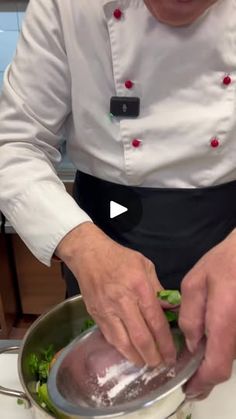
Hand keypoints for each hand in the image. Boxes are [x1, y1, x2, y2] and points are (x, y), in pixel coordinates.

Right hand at [56, 222, 175, 366]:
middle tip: (162, 363)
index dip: (165, 341)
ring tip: (148, 363)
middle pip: (141, 337)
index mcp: (139, 286)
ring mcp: (107, 310)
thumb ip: (158, 289)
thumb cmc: (120, 258)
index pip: (155, 320)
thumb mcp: (145, 265)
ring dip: (137, 357)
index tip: (172, 354)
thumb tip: (172, 309)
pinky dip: (122, 350)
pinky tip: (131, 353)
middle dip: (153, 355)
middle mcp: (123, 301)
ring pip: (124, 343)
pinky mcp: (95, 315)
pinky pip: (110, 338)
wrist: (89, 255)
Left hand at [179, 229, 235, 399]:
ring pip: (230, 355)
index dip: (202, 383)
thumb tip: (191, 343)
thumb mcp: (195, 284)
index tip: (189, 389)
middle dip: (205, 373)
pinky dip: (222, 347)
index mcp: (224, 323)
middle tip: (187, 373)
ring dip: (213, 360)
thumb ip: (190, 316)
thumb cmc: (224, 263)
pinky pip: (234, 343)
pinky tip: (209, 340)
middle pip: (225, 365)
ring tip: (194, 356)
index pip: (217, 368)